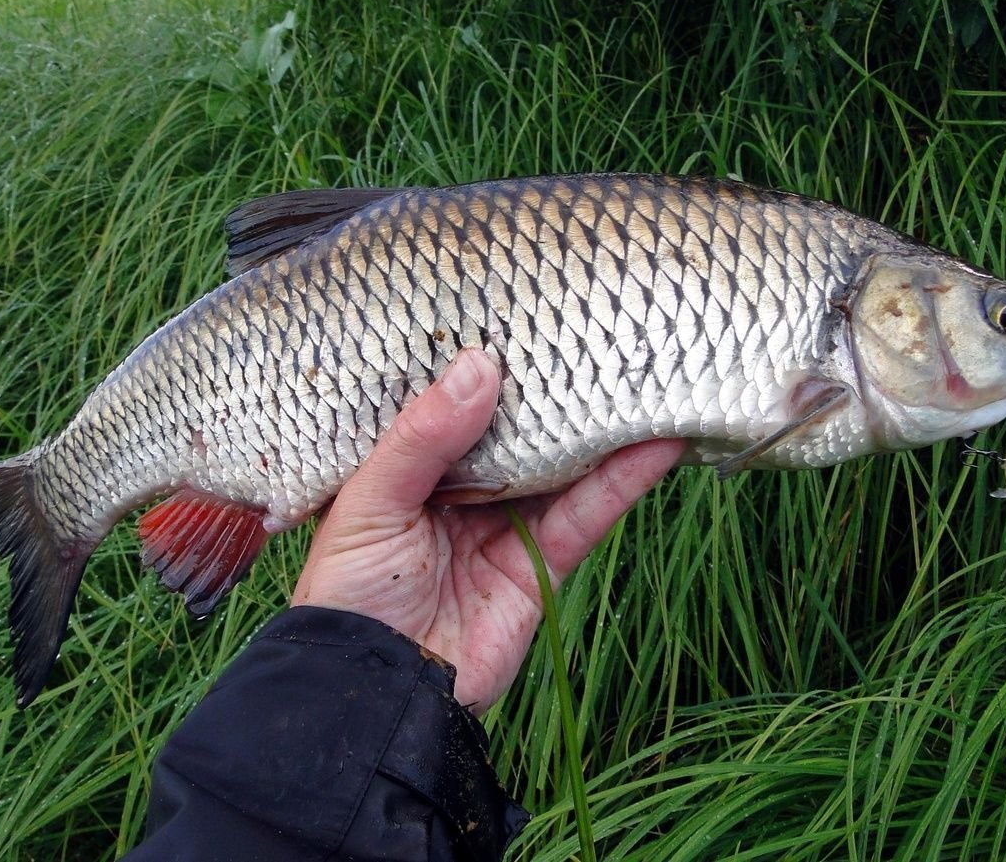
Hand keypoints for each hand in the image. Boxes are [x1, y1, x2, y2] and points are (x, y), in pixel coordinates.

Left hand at [291, 348, 682, 712]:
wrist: (376, 693)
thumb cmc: (349, 592)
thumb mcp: (368, 501)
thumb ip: (422, 437)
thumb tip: (480, 365)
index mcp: (411, 467)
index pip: (456, 403)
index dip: (488, 363)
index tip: (523, 312)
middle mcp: (462, 488)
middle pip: (518, 428)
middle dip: (554, 388)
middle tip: (599, 331)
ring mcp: (505, 525)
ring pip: (562, 464)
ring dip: (603, 425)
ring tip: (646, 374)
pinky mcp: (542, 565)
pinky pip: (586, 514)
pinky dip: (622, 480)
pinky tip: (655, 442)